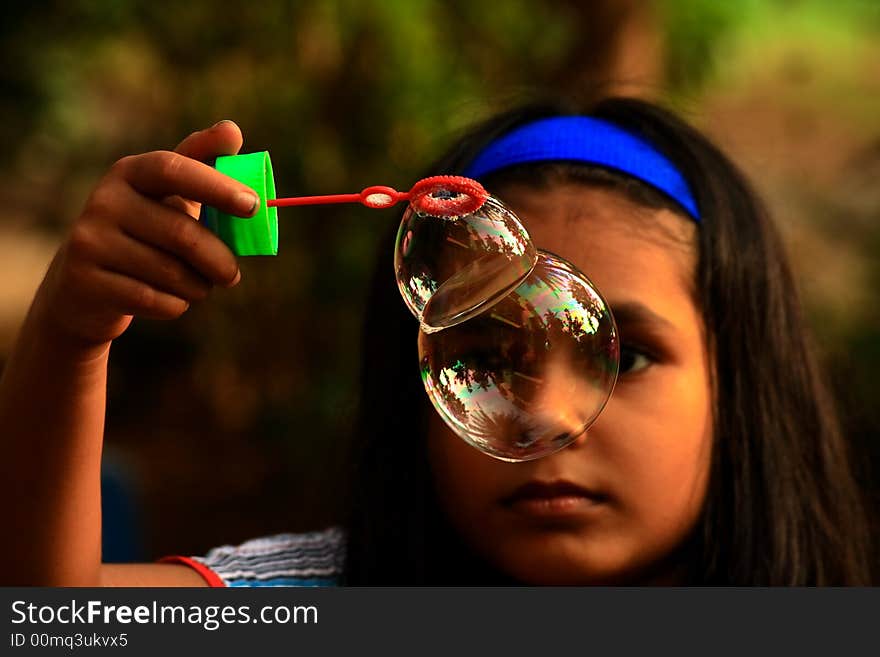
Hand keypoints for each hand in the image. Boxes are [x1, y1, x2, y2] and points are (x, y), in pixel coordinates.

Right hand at [36, 120, 257, 348]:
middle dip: (219, 259)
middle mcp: (104, 200)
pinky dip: (176, 305)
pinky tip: (171, 300)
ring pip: (170, 272)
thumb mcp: (171, 199)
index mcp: (130, 173)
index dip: (215, 185)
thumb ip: (203, 166)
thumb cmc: (147, 234)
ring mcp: (90, 240)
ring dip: (198, 286)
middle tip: (233, 274)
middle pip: (181, 233)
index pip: (173, 169)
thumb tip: (232, 129)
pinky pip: (153, 299)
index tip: (254, 205)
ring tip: (199, 286)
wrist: (86, 286)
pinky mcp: (86, 281)